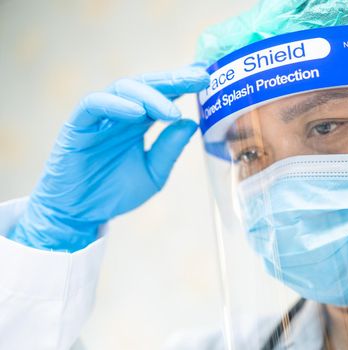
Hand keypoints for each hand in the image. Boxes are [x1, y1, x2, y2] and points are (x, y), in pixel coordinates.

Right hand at [7, 65, 209, 251]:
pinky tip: (137, 113)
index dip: (184, 84)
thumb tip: (191, 122)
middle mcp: (121, 113)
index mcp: (140, 122)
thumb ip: (169, 149)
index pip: (164, 95)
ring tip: (171, 112)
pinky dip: (116, 104)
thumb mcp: (153, 173)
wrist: (80, 215)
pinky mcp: (77, 125)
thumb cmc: (115, 192)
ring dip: (150, 96)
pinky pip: (94, 104)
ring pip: (123, 89)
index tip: (207, 78)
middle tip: (199, 78)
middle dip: (174, 80)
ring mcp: (99, 117)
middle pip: (148, 85)